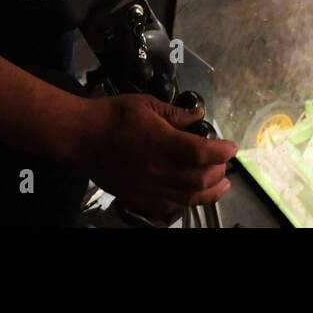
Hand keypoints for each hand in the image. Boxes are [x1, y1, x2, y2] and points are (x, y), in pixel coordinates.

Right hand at [75, 95, 236, 220]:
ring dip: (209, 192)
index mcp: (160, 141)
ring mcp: (147, 187)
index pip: (200, 152)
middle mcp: (157, 168)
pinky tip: (189, 197)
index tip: (231, 147)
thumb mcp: (145, 103)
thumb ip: (174, 113)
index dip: (221, 152)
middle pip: (198, 179)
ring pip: (186, 197)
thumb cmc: (113, 115)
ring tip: (220, 185)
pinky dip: (183, 204)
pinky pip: (166, 208)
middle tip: (224, 165)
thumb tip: (198, 116)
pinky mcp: (136, 198)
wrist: (81, 136)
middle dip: (218, 172)